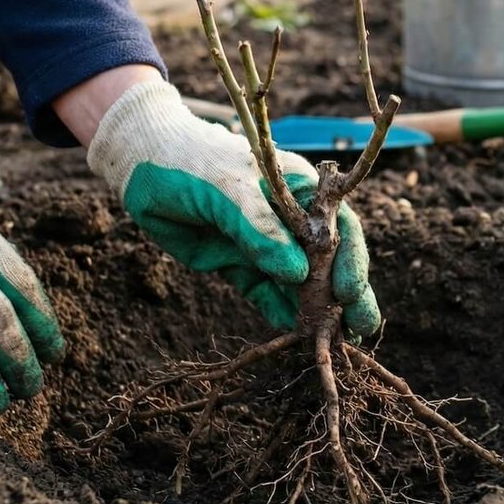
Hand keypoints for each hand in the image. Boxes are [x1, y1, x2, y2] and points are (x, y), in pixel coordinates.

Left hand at [87, 80, 380, 335]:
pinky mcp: (240, 266)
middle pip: (329, 261)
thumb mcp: (227, 190)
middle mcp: (290, 220)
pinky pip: (267, 295)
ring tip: (334, 342)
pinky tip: (296, 334)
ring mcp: (266, 246)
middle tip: (361, 329)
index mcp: (300, 190)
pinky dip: (282, 314)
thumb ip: (261, 230)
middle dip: (345, 294)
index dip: (350, 260)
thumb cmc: (191, 161)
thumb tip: (298, 274)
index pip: (338, 228)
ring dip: (317, 310)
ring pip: (301, 283)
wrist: (142, 164)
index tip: (349, 293)